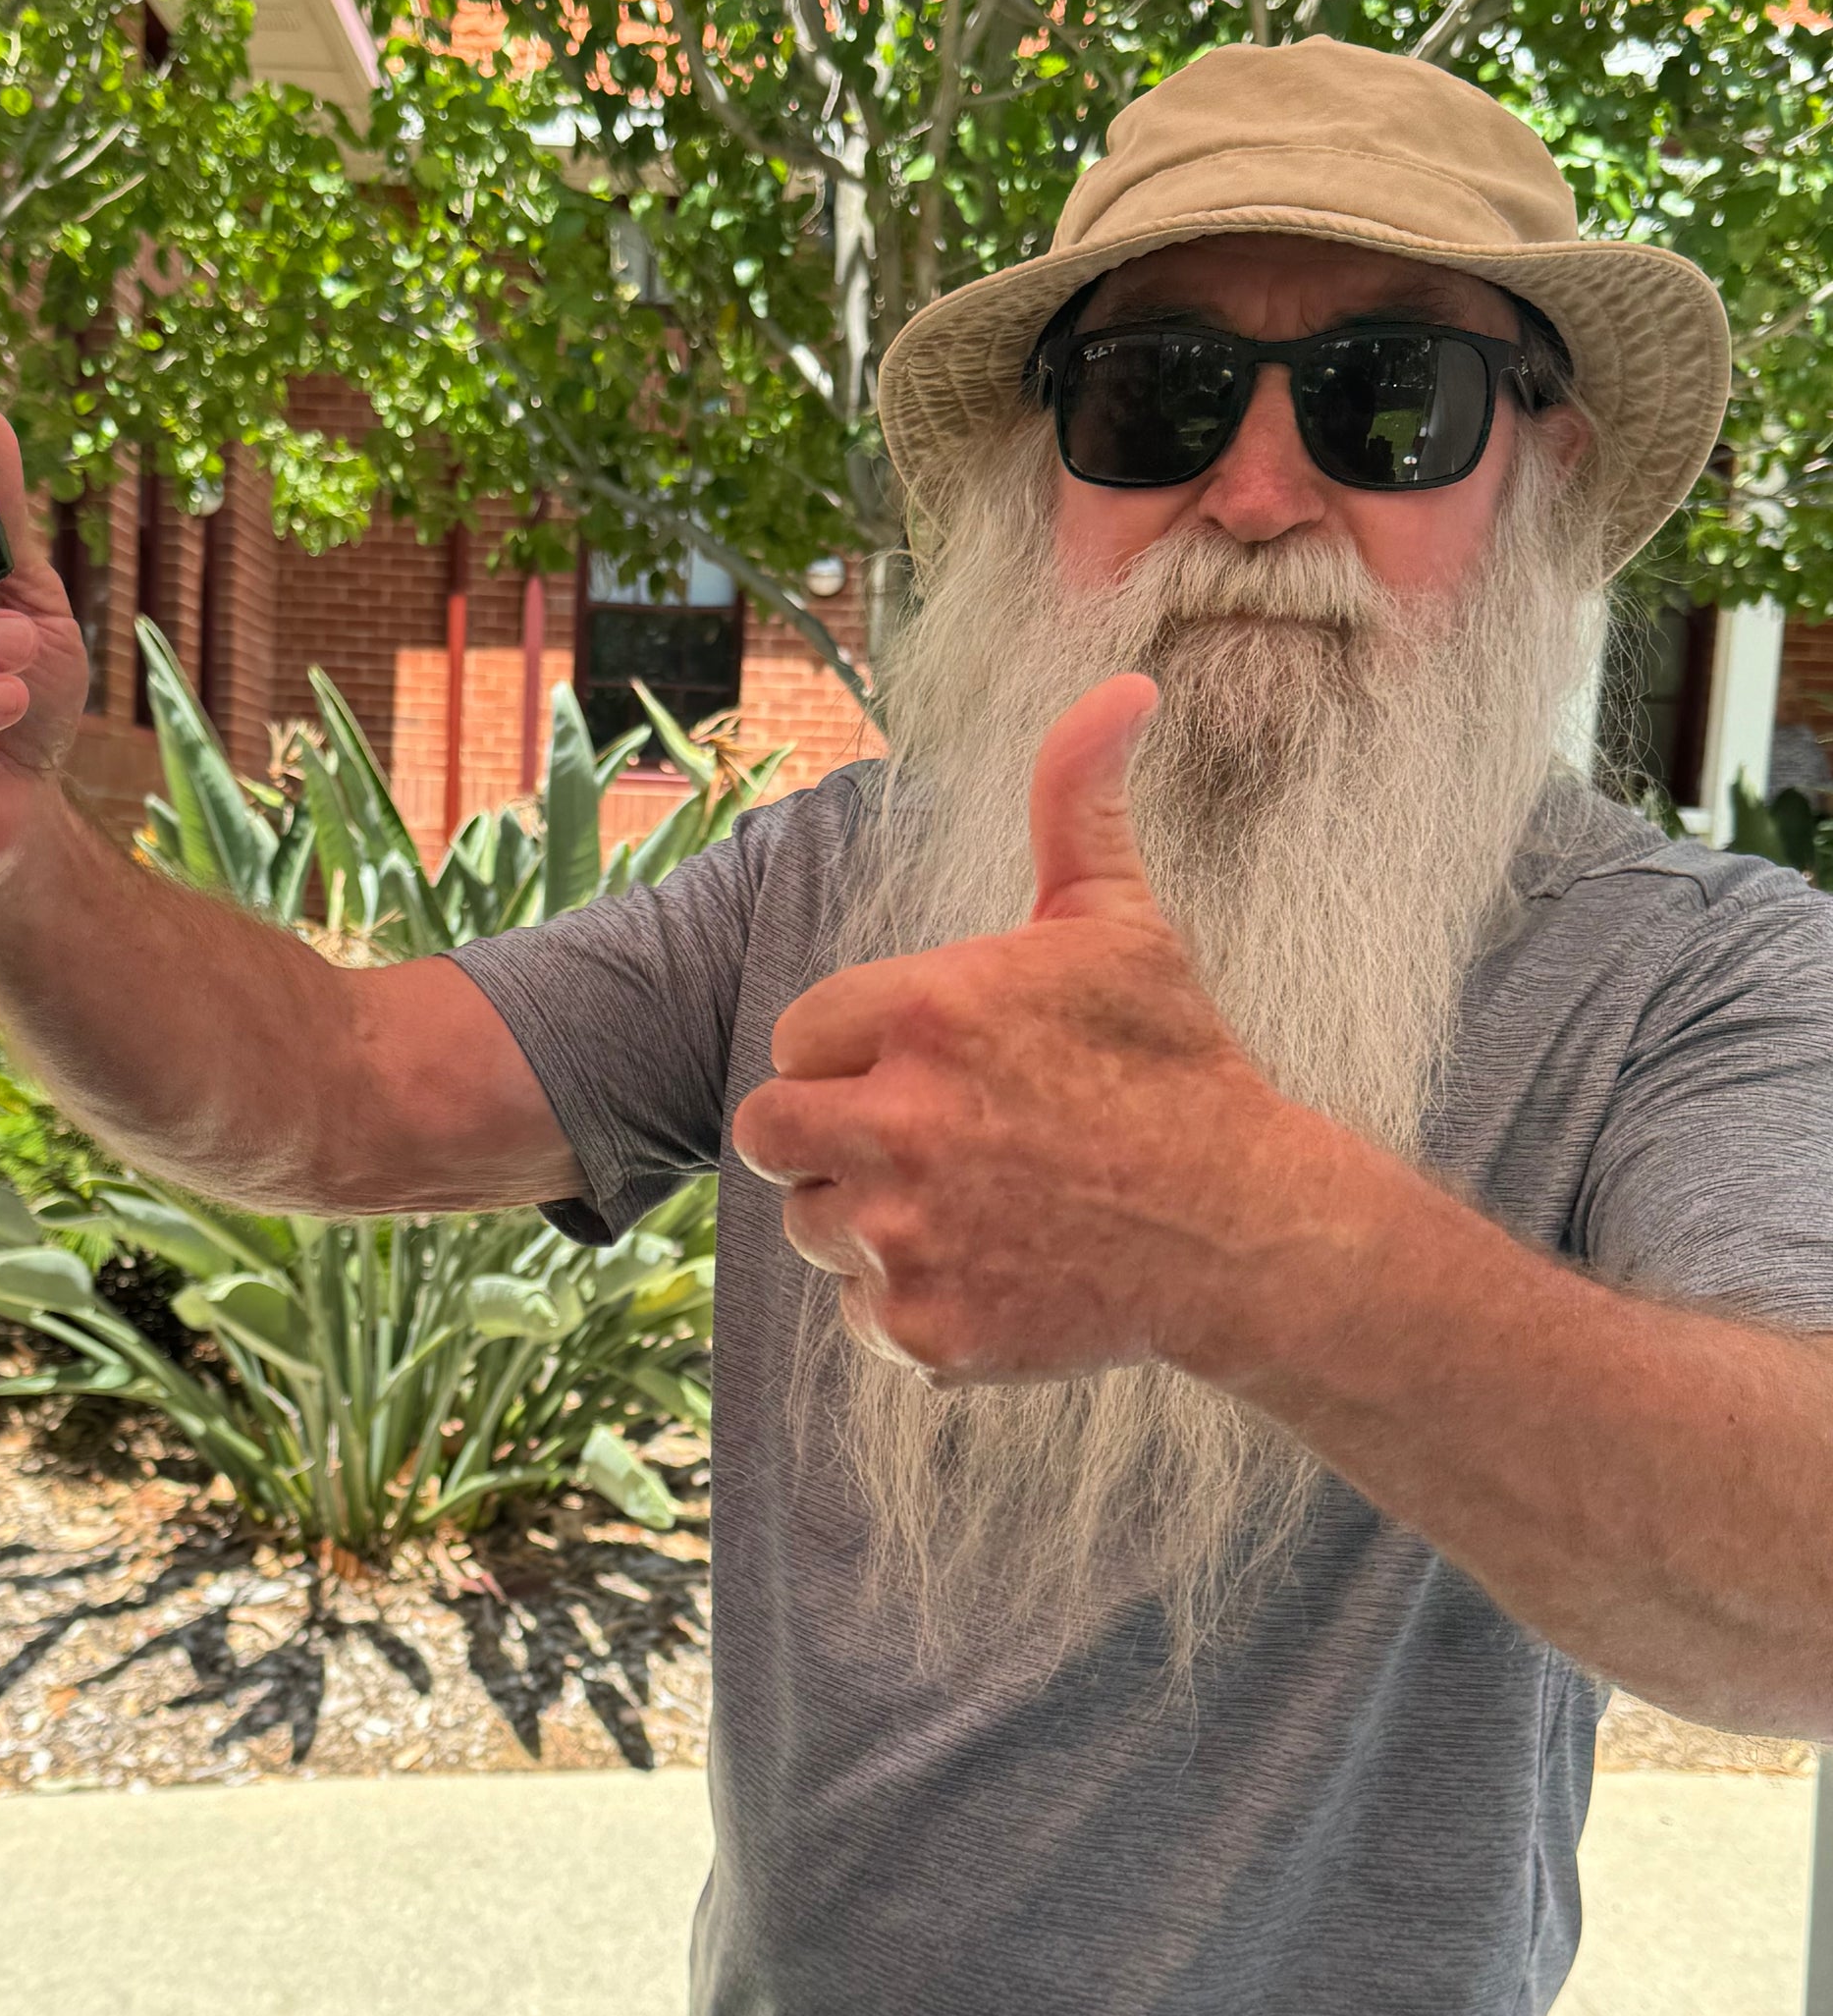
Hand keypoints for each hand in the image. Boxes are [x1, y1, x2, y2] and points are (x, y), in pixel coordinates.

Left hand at [732, 675, 1312, 1386]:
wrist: (1245, 1228)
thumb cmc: (1175, 1064)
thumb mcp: (1118, 922)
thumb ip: (1078, 803)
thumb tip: (1122, 687)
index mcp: (925, 1012)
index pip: (799, 1036)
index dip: (850, 1053)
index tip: (919, 1068)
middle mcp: (898, 1122)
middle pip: (769, 1130)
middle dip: (824, 1133)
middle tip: (913, 1142)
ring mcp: (906, 1233)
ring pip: (812, 1223)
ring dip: (867, 1218)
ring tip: (971, 1204)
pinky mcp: (922, 1328)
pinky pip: (862, 1312)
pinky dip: (913, 1303)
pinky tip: (994, 1271)